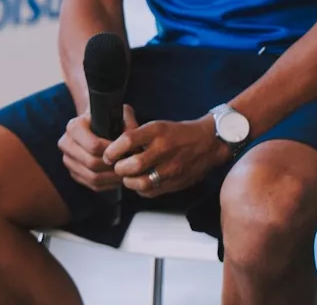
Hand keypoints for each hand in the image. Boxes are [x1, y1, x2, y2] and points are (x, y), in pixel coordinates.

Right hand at [58, 105, 137, 191]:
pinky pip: (92, 185)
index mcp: (74, 126)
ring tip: (126, 173)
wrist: (98, 124)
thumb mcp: (121, 114)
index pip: (93, 146)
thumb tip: (133, 145)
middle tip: (129, 166)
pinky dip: (108, 184)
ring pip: (92, 177)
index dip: (112, 151)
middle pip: (91, 163)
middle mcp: (66, 143)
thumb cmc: (111, 118)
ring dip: (111, 178)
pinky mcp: (74, 173)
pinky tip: (119, 178)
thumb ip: (129, 126)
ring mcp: (68, 160)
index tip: (126, 151)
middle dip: (112, 166)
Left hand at [105, 116, 230, 197]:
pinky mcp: (175, 182)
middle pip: (132, 165)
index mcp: (157, 131)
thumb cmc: (180, 133)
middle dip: (119, 168)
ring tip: (128, 176)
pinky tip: (141, 182)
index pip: (127, 140)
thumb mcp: (159, 125)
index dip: (113, 150)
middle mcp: (163, 149)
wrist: (209, 142)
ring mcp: (170, 168)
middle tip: (117, 167)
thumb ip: (138, 136)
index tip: (108, 154)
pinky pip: (150, 191)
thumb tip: (115, 146)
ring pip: (140, 182)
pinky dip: (141, 189)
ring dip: (129, 181)